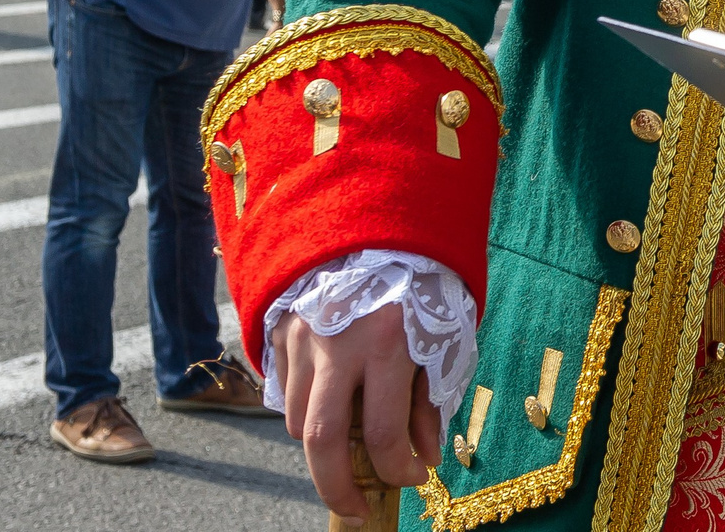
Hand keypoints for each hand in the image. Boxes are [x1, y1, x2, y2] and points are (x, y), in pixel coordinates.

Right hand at [275, 304, 441, 520]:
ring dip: (324, 443)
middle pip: (321, 440)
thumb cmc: (422, 284)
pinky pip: (287, 391)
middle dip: (336, 488)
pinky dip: (309, 408)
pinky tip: (335, 396)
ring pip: (298, 420)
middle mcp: (338, 342)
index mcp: (387, 342)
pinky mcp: (281, 329)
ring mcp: (303, 336)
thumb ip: (431, 400)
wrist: (377, 222)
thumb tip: (424, 458)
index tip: (411, 479)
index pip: (382, 433)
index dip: (397, 470)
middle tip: (354, 509)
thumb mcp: (443, 336)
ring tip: (353, 436)